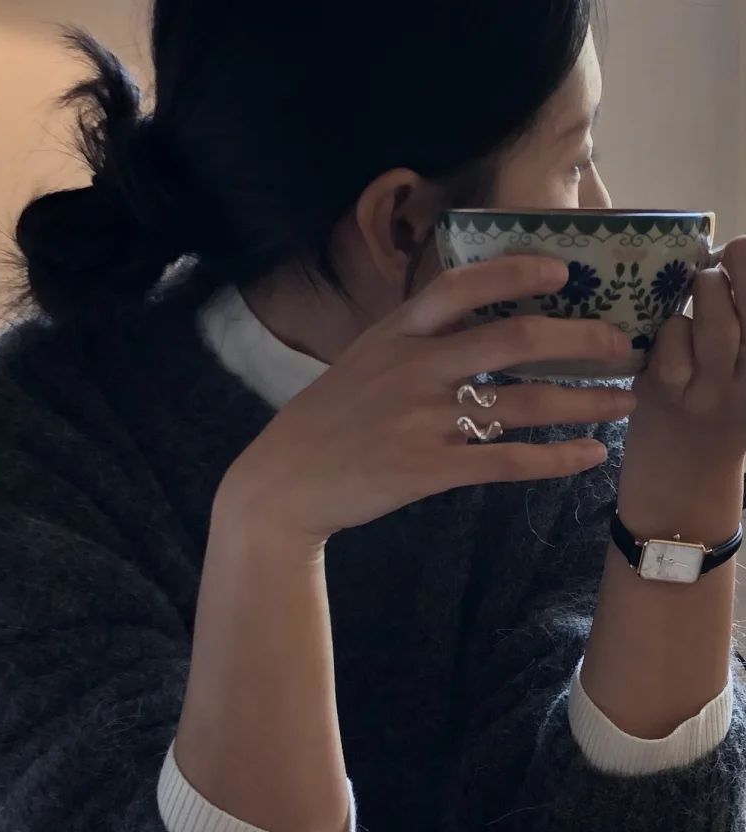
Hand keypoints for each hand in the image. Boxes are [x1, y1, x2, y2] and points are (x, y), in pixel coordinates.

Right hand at [219, 254, 636, 544]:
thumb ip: (413, 340)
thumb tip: (471, 321)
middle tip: (622, 344)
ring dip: (584, 401)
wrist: (281, 484)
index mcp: (397, 334)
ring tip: (624, 403)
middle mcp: (414, 368)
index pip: (464, 285)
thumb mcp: (360, 362)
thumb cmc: (324, 423)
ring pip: (523, 402)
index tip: (564, 272)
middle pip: (515, 338)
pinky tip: (589, 455)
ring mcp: (422, 420)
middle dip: (580, 338)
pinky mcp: (428, 470)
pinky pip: (506, 460)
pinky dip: (555, 459)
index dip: (518, 272)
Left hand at [619, 236, 745, 540]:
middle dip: (744, 269)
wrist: (680, 500)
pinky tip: (669, 332)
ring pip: (715, 329)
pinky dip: (668, 330)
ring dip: (706, 293)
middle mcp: (745, 388)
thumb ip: (740, 341)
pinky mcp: (662, 401)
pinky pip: (667, 348)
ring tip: (700, 280)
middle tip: (730, 252)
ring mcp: (704, 396)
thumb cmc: (711, 430)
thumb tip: (727, 267)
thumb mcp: (740, 388)